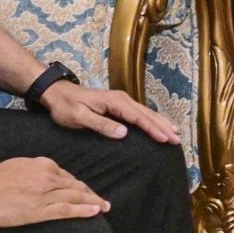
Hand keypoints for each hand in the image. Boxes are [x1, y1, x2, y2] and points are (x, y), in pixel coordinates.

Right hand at [0, 156, 106, 226]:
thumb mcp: (20, 166)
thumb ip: (35, 170)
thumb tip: (45, 175)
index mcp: (44, 165)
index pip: (68, 177)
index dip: (80, 186)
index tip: (87, 192)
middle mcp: (48, 178)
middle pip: (76, 186)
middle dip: (91, 194)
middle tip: (104, 201)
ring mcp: (45, 194)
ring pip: (76, 197)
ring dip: (93, 202)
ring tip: (104, 207)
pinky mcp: (39, 210)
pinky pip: (67, 209)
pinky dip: (83, 210)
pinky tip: (95, 212)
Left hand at [41, 79, 181, 144]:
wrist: (56, 93)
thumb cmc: (65, 107)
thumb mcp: (79, 117)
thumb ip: (101, 124)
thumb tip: (124, 133)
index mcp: (115, 102)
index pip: (139, 118)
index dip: (153, 129)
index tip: (166, 139)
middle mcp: (121, 99)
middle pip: (147, 114)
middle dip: (163, 126)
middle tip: (177, 139)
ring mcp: (121, 100)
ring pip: (146, 112)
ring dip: (160, 122)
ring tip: (175, 132)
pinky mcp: (118, 104)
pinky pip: (140, 113)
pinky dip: (152, 119)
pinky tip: (158, 125)